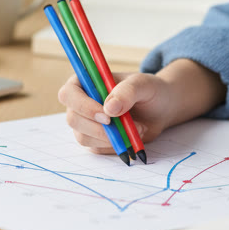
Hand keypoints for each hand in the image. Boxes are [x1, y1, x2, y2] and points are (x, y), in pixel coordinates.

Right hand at [57, 59, 225, 153]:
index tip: (107, 116)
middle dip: (98, 128)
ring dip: (110, 138)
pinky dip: (116, 146)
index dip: (83, 106)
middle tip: (125, 127)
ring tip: (137, 128)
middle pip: (73, 119)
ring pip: (83, 137)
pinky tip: (132, 136)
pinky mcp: (95, 139)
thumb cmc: (149, 90)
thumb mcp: (143, 84)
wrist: (160, 109)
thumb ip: (127, 91)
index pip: (69, 93)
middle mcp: (80, 102)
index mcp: (85, 81)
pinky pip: (97, 148)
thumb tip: (109, 108)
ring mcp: (86, 123)